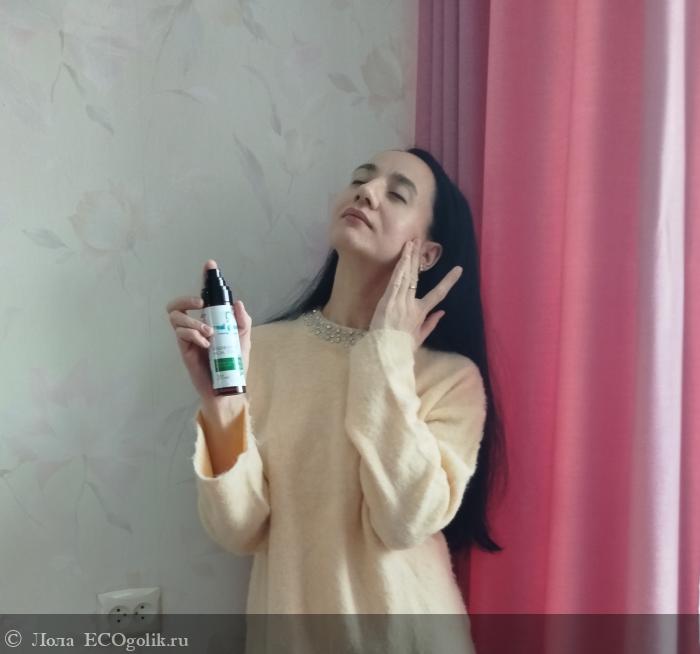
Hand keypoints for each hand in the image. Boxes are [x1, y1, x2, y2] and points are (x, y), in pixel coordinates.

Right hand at [166, 259, 251, 402]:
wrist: (227, 387)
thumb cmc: (235, 363)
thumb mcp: (243, 339)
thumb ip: (242, 321)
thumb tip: (238, 303)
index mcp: (209, 320)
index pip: (203, 297)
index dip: (204, 280)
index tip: (209, 266)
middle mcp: (195, 326)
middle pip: (177, 305)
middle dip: (185, 298)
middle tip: (201, 302)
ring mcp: (188, 337)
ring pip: (175, 318)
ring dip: (192, 321)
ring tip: (209, 332)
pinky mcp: (184, 349)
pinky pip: (181, 335)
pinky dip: (193, 335)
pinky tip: (206, 343)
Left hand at [369, 238, 462, 350]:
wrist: (384, 353)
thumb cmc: (400, 347)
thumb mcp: (419, 338)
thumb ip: (431, 324)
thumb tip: (442, 312)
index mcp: (421, 313)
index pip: (438, 294)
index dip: (448, 281)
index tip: (458, 269)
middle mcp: (412, 304)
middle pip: (417, 276)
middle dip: (419, 258)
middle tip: (421, 242)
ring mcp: (399, 301)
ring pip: (406, 275)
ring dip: (408, 257)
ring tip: (411, 243)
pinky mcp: (387, 300)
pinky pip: (395, 281)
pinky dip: (400, 268)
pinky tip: (403, 257)